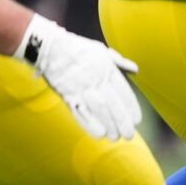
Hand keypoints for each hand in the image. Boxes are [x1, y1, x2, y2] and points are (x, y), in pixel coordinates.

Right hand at [16, 14, 142, 141]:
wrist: (49, 47)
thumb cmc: (77, 48)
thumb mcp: (101, 50)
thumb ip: (119, 62)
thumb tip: (135, 69)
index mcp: (107, 70)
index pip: (124, 93)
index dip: (131, 108)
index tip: (136, 120)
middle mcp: (96, 81)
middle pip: (113, 105)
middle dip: (122, 122)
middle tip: (129, 135)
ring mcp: (81, 89)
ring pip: (99, 111)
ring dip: (109, 126)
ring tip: (115, 137)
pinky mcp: (67, 95)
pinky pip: (80, 112)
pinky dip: (90, 125)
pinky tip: (99, 134)